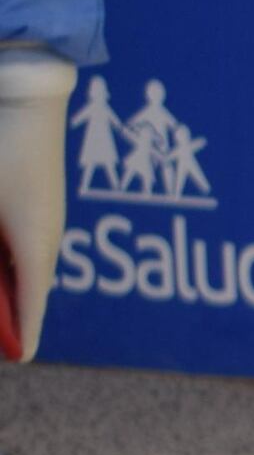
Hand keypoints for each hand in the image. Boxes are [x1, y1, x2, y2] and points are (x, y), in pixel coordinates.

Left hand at [0, 52, 64, 358]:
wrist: (27, 96)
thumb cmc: (0, 149)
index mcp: (34, 242)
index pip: (31, 304)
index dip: (23, 334)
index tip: (22, 358)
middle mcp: (47, 236)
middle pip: (28, 289)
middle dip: (14, 315)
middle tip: (7, 338)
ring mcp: (47, 219)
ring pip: (28, 267)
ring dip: (13, 288)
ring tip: (3, 307)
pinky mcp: (40, 204)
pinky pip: (28, 247)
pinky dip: (14, 266)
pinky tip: (1, 266)